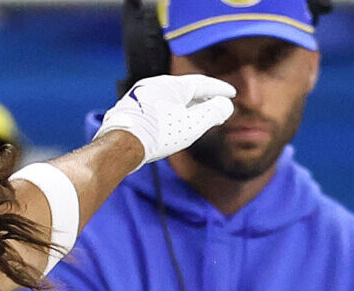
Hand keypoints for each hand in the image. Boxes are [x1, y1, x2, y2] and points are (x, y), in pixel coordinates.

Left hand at [97, 75, 237, 164]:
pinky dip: (171, 110)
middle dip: (203, 98)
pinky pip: (158, 104)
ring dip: (187, 105)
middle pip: (186, 89)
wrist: (123, 143)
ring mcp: (141, 95)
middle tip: (217, 105)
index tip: (231, 94)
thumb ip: (213, 112)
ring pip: (171, 97)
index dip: (219, 89)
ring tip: (196, 115)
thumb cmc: (159, 134)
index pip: (202, 83)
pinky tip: (172, 121)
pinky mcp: (132, 107)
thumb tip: (225, 104)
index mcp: (172, 84)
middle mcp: (156, 84)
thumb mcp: (193, 124)